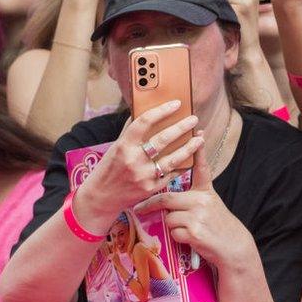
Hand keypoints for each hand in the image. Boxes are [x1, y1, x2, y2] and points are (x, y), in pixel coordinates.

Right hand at [78, 100, 203, 221]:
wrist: (101, 197)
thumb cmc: (108, 168)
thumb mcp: (115, 147)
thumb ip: (131, 132)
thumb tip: (148, 113)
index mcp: (123, 145)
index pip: (145, 122)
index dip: (162, 111)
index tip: (176, 104)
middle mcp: (133, 160)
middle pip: (163, 139)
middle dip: (182, 127)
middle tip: (194, 119)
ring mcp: (144, 176)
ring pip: (172, 159)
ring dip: (189, 148)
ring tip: (200, 138)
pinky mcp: (151, 188)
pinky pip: (171, 174)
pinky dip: (182, 165)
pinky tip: (191, 157)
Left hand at [137, 140, 255, 268]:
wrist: (233, 247)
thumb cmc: (218, 227)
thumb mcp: (210, 207)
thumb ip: (193, 199)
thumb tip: (170, 200)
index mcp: (206, 192)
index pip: (201, 168)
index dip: (199, 151)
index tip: (199, 132)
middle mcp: (202, 200)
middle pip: (167, 197)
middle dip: (151, 205)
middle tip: (138, 209)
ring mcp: (198, 216)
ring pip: (168, 217)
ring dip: (171, 225)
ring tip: (186, 229)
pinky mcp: (194, 231)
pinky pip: (173, 232)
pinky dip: (178, 238)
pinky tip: (190, 239)